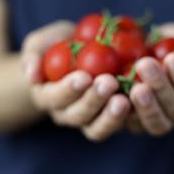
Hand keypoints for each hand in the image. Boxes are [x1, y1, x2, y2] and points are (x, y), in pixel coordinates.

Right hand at [21, 21, 130, 141]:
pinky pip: (120, 125)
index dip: (68, 90)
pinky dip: (131, 116)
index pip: (54, 98)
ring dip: (111, 116)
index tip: (84, 76)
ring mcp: (90, 120)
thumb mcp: (40, 44)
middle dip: (93, 101)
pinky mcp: (111, 119)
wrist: (79, 54)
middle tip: (110, 82)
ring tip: (125, 99)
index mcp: (46, 97)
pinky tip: (141, 99)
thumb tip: (32, 76)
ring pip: (97, 129)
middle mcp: (66, 114)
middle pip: (77, 116)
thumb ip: (32, 56)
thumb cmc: (56, 46)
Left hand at [126, 23, 173, 134]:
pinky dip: (124, 113)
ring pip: (156, 123)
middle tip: (145, 64)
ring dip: (145, 106)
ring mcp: (158, 123)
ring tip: (134, 86)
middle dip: (160, 86)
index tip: (172, 57)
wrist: (153, 68)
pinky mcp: (135, 126)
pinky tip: (117, 97)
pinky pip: (132, 126)